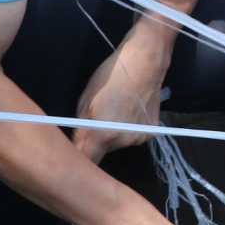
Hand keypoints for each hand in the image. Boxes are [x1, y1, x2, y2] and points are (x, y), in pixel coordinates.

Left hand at [73, 40, 169, 163]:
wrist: (144, 63)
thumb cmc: (109, 77)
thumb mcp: (85, 100)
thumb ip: (80, 127)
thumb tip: (76, 142)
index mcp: (102, 135)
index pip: (87, 161)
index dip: (79, 159)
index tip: (74, 154)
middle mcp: (122, 142)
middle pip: (103, 152)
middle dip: (96, 143)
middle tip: (95, 122)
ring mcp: (138, 139)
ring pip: (118, 144)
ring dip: (112, 135)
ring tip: (114, 112)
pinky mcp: (151, 133)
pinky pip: (132, 137)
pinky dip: (128, 129)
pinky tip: (129, 112)